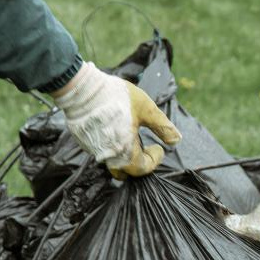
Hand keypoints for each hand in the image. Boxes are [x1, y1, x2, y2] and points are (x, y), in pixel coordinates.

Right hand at [51, 62, 181, 178]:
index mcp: (125, 151)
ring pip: (112, 161)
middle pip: (126, 170)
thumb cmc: (116, 97)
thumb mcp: (146, 109)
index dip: (154, 160)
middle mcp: (108, 156)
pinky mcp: (84, 142)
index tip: (158, 146)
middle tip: (144, 145)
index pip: (142, 169)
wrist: (82, 89)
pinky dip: (111, 145)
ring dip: (124, 153)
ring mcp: (94, 150)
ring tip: (130, 134)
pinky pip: (101, 151)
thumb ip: (162, 127)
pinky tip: (114, 127)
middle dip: (138, 161)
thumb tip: (177, 141)